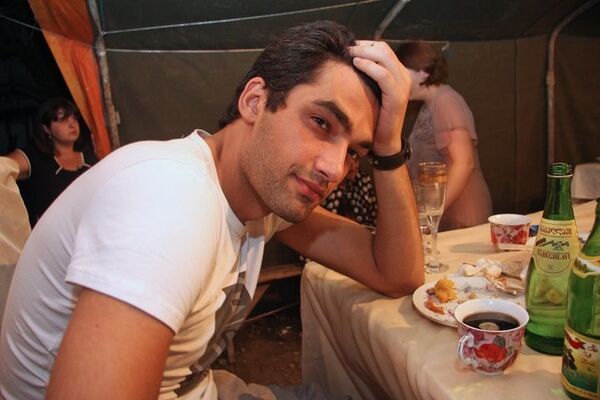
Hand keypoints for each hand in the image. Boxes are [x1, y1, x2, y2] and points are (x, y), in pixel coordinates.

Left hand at [349, 41, 410, 155]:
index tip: (348, 46)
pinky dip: (369, 66)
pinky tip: (356, 64)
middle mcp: (403, 76)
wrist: (385, 141)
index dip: (365, 44)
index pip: (383, 49)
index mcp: (398, 73)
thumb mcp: (372, 92)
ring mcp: (402, 85)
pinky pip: (383, 75)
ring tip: (349, 53)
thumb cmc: (375, 117)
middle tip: (346, 47)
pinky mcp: (397, 96)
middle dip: (363, 45)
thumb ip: (367, 77)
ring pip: (384, 57)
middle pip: (384, 49)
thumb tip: (349, 61)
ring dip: (364, 52)